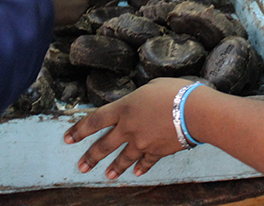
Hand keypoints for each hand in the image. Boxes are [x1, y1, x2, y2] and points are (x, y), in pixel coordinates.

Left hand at [64, 77, 191, 178]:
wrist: (194, 112)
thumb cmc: (175, 92)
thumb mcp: (151, 87)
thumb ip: (139, 98)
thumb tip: (139, 102)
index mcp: (124, 108)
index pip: (95, 120)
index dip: (79, 130)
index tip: (68, 138)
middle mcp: (128, 128)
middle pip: (104, 145)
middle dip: (91, 157)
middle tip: (82, 166)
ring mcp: (142, 142)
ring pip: (123, 158)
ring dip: (114, 168)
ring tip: (108, 176)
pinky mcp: (157, 152)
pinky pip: (146, 162)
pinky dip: (141, 168)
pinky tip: (137, 173)